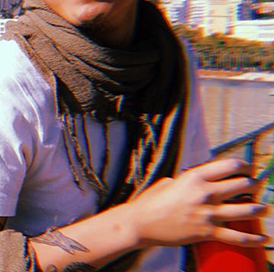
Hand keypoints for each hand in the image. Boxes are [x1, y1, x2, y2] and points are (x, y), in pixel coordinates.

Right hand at [127, 158, 267, 247]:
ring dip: (259, 209)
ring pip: (246, 210)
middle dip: (254, 186)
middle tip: (256, 187)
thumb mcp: (169, 182)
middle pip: (242, 186)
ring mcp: (208, 213)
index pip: (229, 166)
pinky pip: (238, 237)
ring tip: (263, 208)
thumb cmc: (152, 201)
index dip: (244, 166)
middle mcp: (205, 193)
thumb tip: (196, 184)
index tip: (248, 168)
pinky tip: (263, 238)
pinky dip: (254, 239)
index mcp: (195, 176)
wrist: (142, 223)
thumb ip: (187, 181)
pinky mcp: (208, 232)